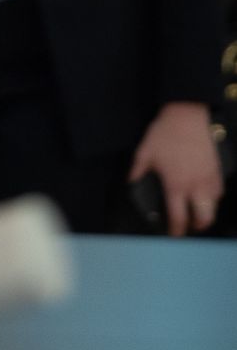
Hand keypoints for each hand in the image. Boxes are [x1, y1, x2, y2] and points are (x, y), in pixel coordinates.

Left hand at [129, 101, 223, 236]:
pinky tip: (204, 193)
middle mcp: (195, 186)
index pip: (179, 217)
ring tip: (196, 210)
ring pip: (214, 207)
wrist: (187, 116)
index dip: (176, 230)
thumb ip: (137, 171)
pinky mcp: (217, 170)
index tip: (173, 234)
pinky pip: (219, 192)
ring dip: (206, 212)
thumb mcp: (144, 151)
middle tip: (188, 224)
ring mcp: (209, 179)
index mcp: (176, 185)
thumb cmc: (164, 134)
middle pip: (204, 218)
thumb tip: (130, 183)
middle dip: (197, 226)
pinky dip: (213, 198)